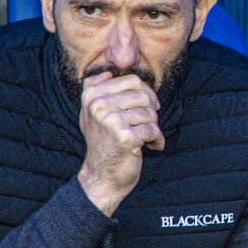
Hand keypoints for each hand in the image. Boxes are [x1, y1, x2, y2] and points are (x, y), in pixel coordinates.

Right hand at [77, 72, 163, 215]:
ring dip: (153, 127)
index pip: (132, 80)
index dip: (146, 93)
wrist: (101, 174)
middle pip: (143, 95)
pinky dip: (156, 140)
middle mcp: (98, 106)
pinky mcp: (124, 137)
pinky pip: (153, 130)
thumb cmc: (102, 142)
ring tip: (145, 136)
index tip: (148, 106)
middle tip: (147, 124)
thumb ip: (95, 90)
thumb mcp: (91, 113)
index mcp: (91, 95)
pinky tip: (150, 147)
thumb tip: (107, 72)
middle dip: (151, 110)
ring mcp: (111, 121)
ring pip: (150, 113)